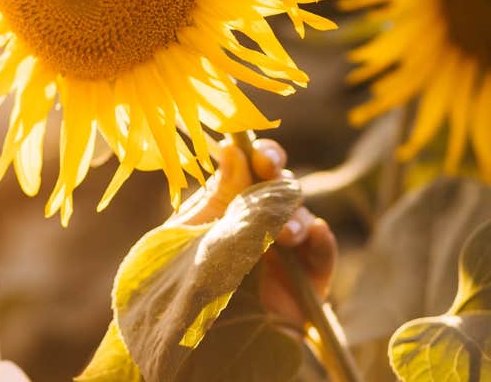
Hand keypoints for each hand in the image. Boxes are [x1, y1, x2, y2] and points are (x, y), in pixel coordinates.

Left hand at [170, 138, 336, 331]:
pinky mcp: (302, 288)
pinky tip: (316, 236)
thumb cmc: (175, 287)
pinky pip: (322, 261)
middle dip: (282, 183)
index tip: (263, 156)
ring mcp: (280, 257)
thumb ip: (217, 198)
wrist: (186, 347)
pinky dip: (323, 246)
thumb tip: (231, 149)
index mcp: (224, 209)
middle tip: (276, 182)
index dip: (263, 157)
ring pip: (303, 220)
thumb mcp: (190, 238)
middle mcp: (255, 226)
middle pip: (282, 190)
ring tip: (285, 234)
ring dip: (297, 218)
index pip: (250, 172)